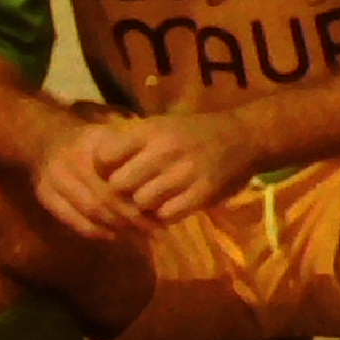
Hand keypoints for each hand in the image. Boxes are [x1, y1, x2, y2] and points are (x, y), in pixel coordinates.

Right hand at [30, 118, 157, 243]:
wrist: (47, 140)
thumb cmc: (91, 143)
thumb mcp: (113, 139)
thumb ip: (133, 158)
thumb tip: (165, 188)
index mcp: (92, 143)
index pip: (120, 179)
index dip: (140, 199)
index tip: (161, 212)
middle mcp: (71, 159)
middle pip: (105, 198)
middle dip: (132, 218)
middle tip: (155, 232)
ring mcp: (54, 179)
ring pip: (90, 212)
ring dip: (117, 227)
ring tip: (140, 236)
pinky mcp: (45, 195)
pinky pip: (73, 221)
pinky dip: (96, 232)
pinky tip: (114, 235)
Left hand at [99, 114, 251, 227]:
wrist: (245, 138)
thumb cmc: (196, 132)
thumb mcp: (162, 125)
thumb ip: (132, 141)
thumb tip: (94, 160)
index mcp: (151, 130)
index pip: (105, 155)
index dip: (103, 169)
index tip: (111, 173)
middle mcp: (164, 150)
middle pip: (119, 185)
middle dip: (122, 193)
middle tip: (131, 193)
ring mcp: (184, 172)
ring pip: (141, 203)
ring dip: (144, 206)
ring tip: (154, 200)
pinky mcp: (202, 193)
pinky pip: (167, 215)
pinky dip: (166, 215)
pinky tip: (172, 206)